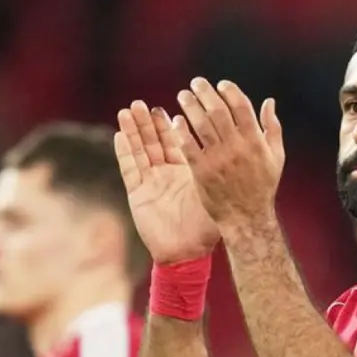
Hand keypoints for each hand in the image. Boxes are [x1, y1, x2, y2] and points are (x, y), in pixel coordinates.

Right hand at [115, 100, 219, 263]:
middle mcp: (167, 175)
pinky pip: (130, 169)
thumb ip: (218, 169)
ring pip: (140, 151)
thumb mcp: (214, 193)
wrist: (188, 253)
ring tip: (129, 110)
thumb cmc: (206, 228)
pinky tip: (120, 134)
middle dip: (149, 123)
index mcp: (187, 173)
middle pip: (156, 142)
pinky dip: (125, 152)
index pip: (178, 142)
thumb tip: (236, 146)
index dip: (172, 126)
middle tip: (143, 104)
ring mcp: (151, 183)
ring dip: (134, 131)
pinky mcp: (137, 194)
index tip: (170, 107)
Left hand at [174, 78, 284, 232]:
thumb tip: (269, 101)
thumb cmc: (262, 187)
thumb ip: (272, 127)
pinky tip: (176, 121)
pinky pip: (189, 147)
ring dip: (191, 106)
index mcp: (255, 141)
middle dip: (205, 93)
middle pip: (218, 111)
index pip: (241, 106)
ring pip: (201, 125)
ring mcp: (218, 159)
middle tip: (195, 83)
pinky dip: (182, 132)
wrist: (247, 218)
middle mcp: (236, 147)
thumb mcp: (276, 157)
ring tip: (183, 96)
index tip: (220, 84)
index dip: (230, 91)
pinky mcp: (202, 172)